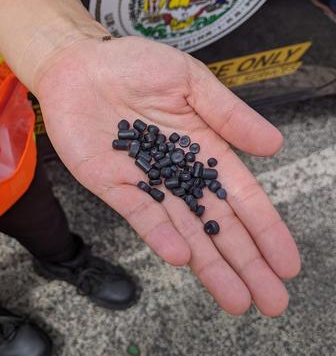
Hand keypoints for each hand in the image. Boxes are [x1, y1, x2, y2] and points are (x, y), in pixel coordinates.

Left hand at [34, 36, 300, 316]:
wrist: (80, 66)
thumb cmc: (134, 66)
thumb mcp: (190, 82)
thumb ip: (228, 114)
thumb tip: (275, 145)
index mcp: (204, 149)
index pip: (241, 197)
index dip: (265, 230)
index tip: (286, 263)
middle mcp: (178, 174)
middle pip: (217, 225)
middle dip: (245, 262)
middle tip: (271, 301)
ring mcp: (146, 183)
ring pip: (183, 230)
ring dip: (209, 264)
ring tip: (235, 298)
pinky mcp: (113, 185)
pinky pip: (140, 214)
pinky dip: (160, 234)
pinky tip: (182, 256)